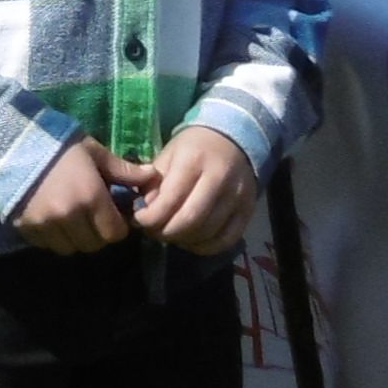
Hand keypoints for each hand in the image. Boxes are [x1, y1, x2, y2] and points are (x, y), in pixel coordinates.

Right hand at [9, 138, 136, 255]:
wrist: (11, 145)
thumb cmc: (59, 146)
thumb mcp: (93, 152)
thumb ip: (123, 170)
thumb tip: (153, 177)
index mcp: (90, 197)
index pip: (115, 232)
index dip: (117, 225)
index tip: (113, 214)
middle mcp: (70, 216)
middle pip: (94, 244)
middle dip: (98, 233)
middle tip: (93, 216)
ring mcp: (46, 225)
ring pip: (71, 249)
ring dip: (76, 238)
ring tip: (73, 219)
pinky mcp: (26, 229)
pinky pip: (48, 245)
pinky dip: (54, 238)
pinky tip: (53, 220)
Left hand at [115, 125, 257, 257]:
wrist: (234, 140)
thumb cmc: (194, 149)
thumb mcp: (168, 156)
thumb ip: (154, 184)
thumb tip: (145, 212)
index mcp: (194, 160)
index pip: (170, 199)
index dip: (150, 217)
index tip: (139, 220)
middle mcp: (220, 178)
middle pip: (190, 220)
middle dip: (165, 232)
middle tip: (153, 231)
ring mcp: (237, 196)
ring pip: (208, 233)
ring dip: (183, 240)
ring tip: (170, 234)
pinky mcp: (249, 210)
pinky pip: (226, 240)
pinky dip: (205, 247)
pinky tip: (192, 240)